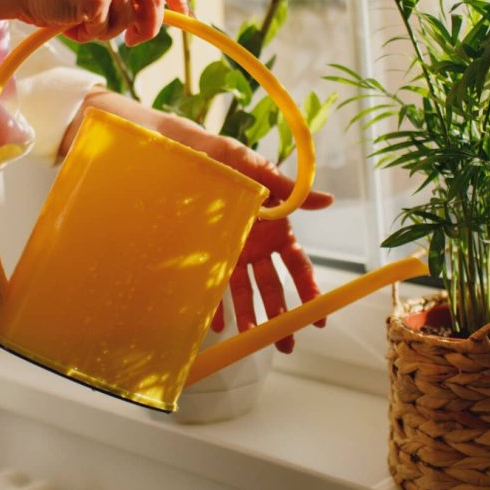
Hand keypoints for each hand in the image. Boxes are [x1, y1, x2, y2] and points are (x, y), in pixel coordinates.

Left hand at [71, 91, 332, 350]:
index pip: (296, 262)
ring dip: (250, 315)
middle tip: (288, 343)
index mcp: (272, 223)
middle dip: (281, 315)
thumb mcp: (248, 164)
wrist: (160, 147)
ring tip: (252, 339)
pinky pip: (211, 285)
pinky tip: (215, 326)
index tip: (317, 315)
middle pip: (273, 284)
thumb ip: (286, 186)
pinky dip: (214, 306)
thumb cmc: (209, 150)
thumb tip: (328, 199)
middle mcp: (252, 241)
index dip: (309, 289)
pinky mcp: (200, 254)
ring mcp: (226, 249)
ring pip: (243, 290)